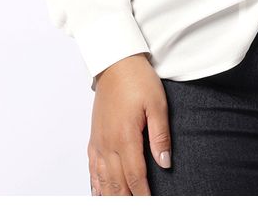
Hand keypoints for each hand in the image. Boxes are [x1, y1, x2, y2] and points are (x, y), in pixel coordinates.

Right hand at [87, 52, 170, 195]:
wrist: (115, 63)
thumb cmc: (138, 80)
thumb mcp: (157, 103)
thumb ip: (160, 135)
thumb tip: (165, 162)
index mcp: (125, 137)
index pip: (135, 175)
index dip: (143, 194)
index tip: (151, 203)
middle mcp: (108, 143)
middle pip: (116, 183)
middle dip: (126, 199)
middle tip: (137, 207)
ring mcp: (98, 141)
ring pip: (102, 179)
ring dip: (111, 196)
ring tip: (119, 205)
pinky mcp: (94, 137)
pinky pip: (92, 168)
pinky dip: (95, 184)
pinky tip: (99, 193)